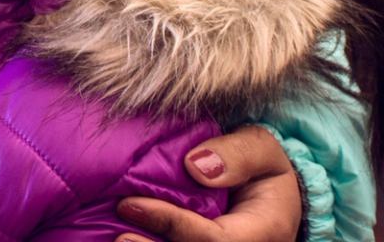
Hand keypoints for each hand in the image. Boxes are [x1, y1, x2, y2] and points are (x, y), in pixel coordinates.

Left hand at [117, 126, 301, 241]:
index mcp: (263, 233)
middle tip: (118, 236)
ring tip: (117, 240)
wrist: (266, 193)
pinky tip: (117, 237)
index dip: (171, 224)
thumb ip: (238, 154)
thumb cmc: (260, 167)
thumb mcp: (262, 150)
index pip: (215, 240)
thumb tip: (196, 167)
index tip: (130, 205)